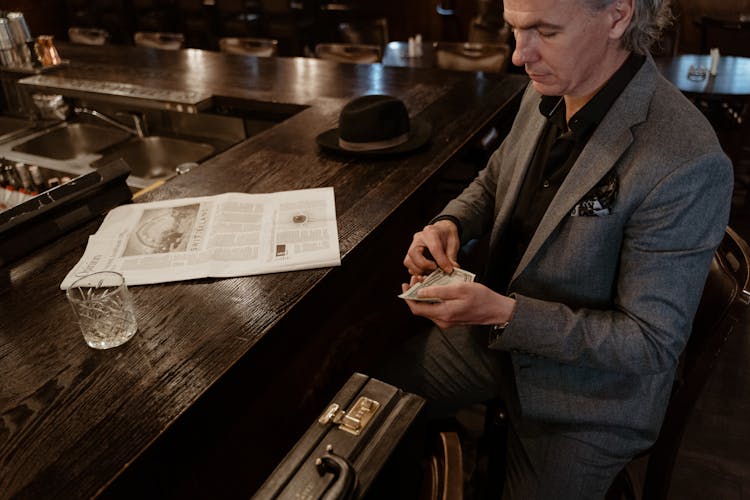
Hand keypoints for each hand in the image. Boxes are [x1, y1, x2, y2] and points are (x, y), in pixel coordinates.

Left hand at [400, 278, 515, 330]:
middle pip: (421, 309)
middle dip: (415, 293)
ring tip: (425, 280)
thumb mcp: (460, 289)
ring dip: (424, 295)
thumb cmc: (481, 297)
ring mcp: (447, 322)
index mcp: (443, 314)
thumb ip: (438, 291)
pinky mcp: (451, 319)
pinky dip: (432, 299)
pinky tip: (435, 288)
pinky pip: (436, 309)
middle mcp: (442, 321)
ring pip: (428, 309)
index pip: (417, 308)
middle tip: (417, 278)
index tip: (406, 284)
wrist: (496, 310)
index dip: (408, 297)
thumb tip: (420, 292)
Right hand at [404, 219, 460, 275]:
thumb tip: (453, 269)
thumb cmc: (447, 236)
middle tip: (436, 270)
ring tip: (432, 272)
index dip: (441, 261)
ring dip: (420, 270)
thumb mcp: (454, 244)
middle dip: (425, 266)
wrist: (441, 231)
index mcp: (431, 233)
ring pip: (408, 261)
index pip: (434, 248)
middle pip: (414, 254)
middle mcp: (418, 239)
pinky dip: (417, 272)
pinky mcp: (410, 254)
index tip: (448, 270)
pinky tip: (427, 272)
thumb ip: (452, 257)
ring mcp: (412, 246)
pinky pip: (409, 265)